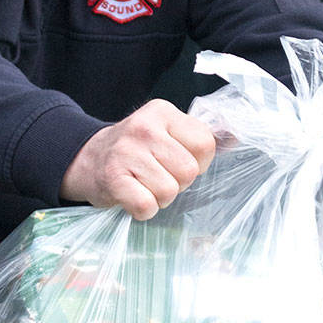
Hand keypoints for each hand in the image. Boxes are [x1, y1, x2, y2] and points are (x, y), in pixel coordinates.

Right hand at [60, 99, 215, 219]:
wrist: (86, 160)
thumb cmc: (135, 151)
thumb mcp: (165, 132)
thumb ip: (196, 137)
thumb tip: (235, 138)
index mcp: (162, 112)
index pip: (205, 144)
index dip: (198, 162)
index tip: (177, 162)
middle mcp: (144, 127)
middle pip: (189, 171)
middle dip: (178, 182)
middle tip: (158, 176)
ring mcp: (126, 153)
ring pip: (170, 191)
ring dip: (160, 197)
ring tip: (143, 185)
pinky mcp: (113, 179)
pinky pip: (146, 206)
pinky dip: (143, 210)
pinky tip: (133, 197)